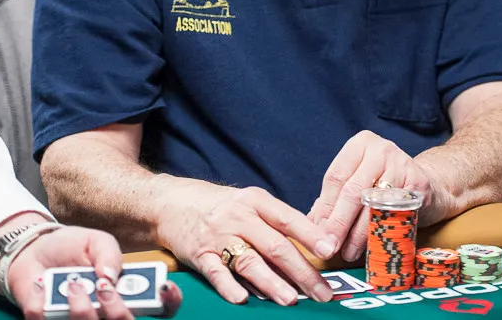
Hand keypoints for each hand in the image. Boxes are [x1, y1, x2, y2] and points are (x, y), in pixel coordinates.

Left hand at [6, 226, 182, 319]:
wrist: (32, 251)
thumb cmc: (71, 247)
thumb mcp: (95, 241)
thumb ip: (109, 254)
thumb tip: (111, 277)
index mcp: (126, 293)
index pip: (160, 308)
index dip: (168, 302)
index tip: (162, 288)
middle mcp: (107, 313)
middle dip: (117, 310)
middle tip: (102, 287)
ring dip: (81, 309)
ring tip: (70, 284)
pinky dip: (41, 303)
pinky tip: (40, 284)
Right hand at [156, 179, 336, 305]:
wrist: (171, 202)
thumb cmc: (220, 206)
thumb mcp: (249, 204)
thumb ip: (275, 224)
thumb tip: (311, 249)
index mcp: (256, 201)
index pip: (289, 219)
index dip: (311, 234)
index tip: (330, 249)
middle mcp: (239, 217)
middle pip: (275, 245)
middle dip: (301, 271)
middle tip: (321, 292)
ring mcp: (218, 236)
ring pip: (249, 261)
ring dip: (271, 283)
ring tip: (289, 299)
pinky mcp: (199, 254)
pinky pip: (216, 273)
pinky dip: (229, 286)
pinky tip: (243, 299)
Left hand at [307, 131, 444, 262]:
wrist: (426, 185)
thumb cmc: (383, 184)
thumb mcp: (357, 182)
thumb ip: (333, 200)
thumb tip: (309, 225)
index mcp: (360, 144)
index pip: (335, 177)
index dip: (325, 208)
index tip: (316, 233)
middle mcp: (381, 149)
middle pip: (352, 191)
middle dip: (338, 223)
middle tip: (329, 247)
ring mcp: (402, 164)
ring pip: (373, 205)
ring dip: (359, 234)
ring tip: (349, 252)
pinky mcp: (419, 183)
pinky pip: (396, 212)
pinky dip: (382, 231)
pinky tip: (373, 245)